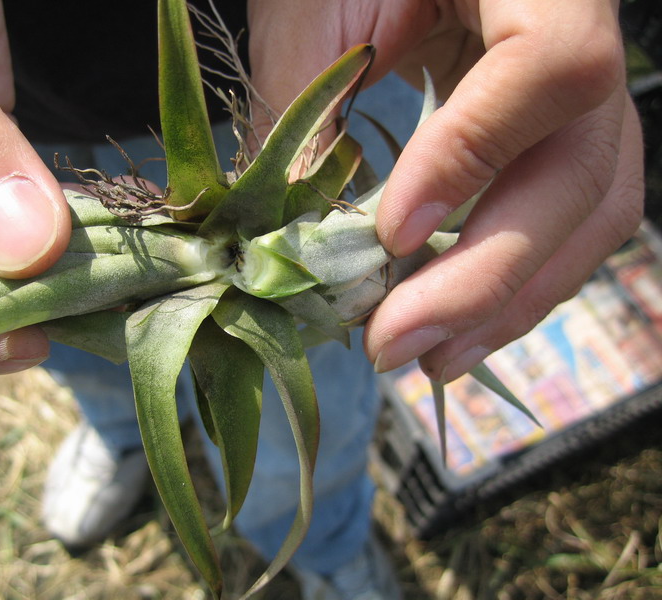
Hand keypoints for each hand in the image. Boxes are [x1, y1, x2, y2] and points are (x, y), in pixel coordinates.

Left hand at [248, 0, 643, 380]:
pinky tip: (460, 326)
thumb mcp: (315, 11)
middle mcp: (586, 35)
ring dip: (508, 303)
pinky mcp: (566, 141)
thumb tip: (297, 241)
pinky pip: (569, 224)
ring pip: (590, 216)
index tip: (391, 233)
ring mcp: (588, 98)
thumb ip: (308, 107)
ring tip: (430, 358)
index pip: (545, 66)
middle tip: (397, 343)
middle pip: (579, 172)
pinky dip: (516, 285)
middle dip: (485, 277)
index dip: (473, 156)